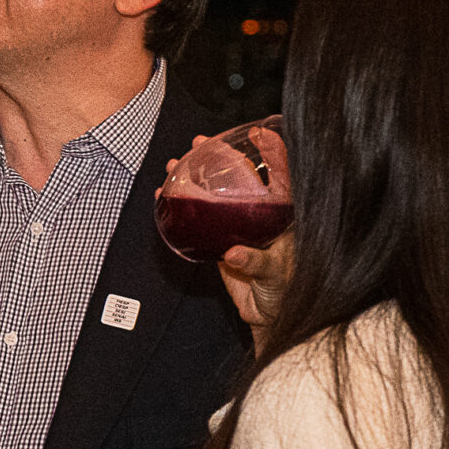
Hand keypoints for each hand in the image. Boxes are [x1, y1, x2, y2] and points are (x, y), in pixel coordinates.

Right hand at [168, 124, 292, 349]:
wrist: (268, 316)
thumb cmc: (284, 291)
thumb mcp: (275, 274)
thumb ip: (256, 261)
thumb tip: (234, 253)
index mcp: (279, 216)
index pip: (278, 176)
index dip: (272, 151)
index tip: (258, 132)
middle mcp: (257, 215)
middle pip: (239, 177)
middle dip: (218, 156)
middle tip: (199, 142)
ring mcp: (236, 226)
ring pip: (214, 194)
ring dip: (193, 177)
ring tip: (173, 163)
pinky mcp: (219, 242)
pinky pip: (198, 220)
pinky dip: (181, 207)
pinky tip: (164, 195)